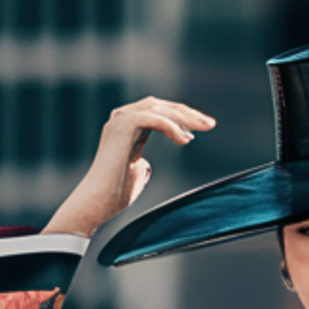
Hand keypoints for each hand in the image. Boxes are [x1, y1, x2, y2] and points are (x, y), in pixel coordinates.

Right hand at [43, 96, 215, 239]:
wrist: (98, 202)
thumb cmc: (114, 195)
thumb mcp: (135, 175)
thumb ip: (142, 165)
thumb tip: (148, 166)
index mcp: (128, 128)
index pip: (159, 114)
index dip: (181, 119)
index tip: (202, 129)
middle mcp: (123, 118)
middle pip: (161, 106)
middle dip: (187, 114)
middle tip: (210, 124)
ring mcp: (120, 119)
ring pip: (158, 108)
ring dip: (183, 117)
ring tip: (203, 128)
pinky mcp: (122, 125)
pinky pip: (152, 118)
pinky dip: (170, 127)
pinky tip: (185, 140)